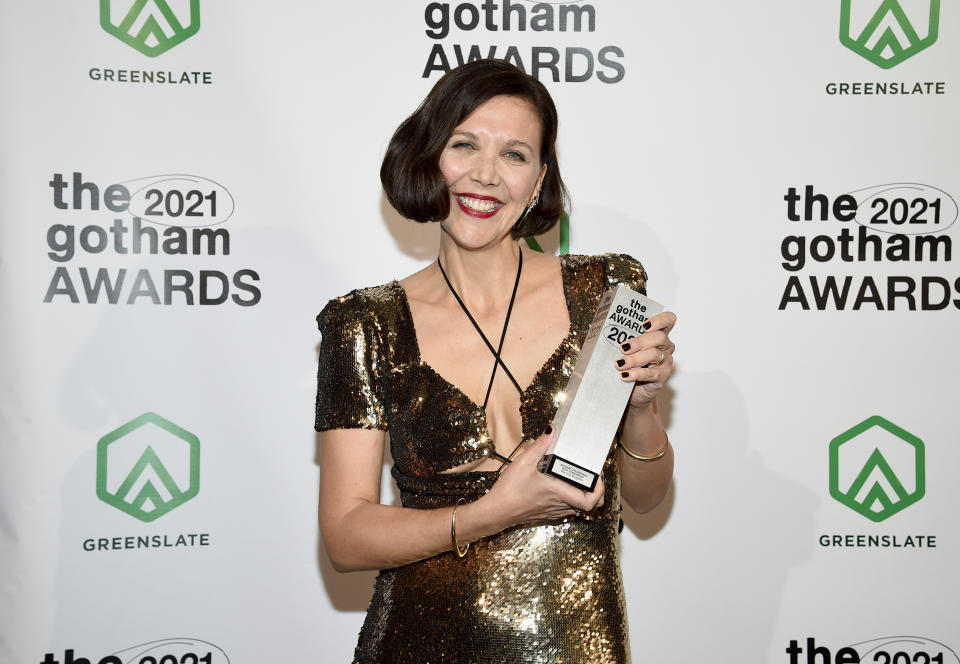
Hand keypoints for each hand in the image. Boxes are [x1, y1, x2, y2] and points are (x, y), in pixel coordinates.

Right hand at [485, 428, 604, 527]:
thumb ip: (540, 445)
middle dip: (596, 491)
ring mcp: (554, 511)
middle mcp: (559, 505)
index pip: (589, 501)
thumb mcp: (523, 462)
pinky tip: (563, 486)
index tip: (598, 477)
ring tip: (579, 478)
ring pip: (579, 508)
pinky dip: (572, 499)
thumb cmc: (509, 490)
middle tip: (593, 476)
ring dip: (584, 495)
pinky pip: (568, 509)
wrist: (496, 511)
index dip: (600, 490)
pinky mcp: (548, 514)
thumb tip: (551, 430)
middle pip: (589, 505)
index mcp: (557, 492)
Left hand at [614, 311, 676, 406]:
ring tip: (619, 364)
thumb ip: (622, 339)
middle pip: (659, 337)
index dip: (660, 320)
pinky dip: (636, 373)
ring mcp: (666, 361)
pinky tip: (624, 375)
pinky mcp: (663, 376)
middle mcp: (665, 346)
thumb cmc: (628, 365)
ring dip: (634, 359)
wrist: (631, 390)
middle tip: (623, 348)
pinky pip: (651, 373)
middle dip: (639, 341)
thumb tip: (603, 330)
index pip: (668, 320)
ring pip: (654, 354)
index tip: (644, 326)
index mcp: (657, 335)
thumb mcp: (625, 349)